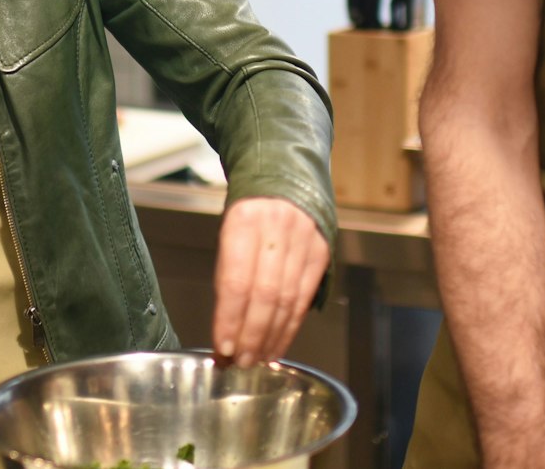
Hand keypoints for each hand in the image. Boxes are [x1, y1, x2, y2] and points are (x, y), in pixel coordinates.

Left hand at [211, 196, 328, 366]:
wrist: (284, 183)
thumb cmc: (248, 217)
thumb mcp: (228, 235)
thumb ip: (227, 279)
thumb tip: (224, 333)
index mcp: (245, 221)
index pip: (237, 281)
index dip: (231, 319)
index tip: (223, 347)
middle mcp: (277, 229)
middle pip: (265, 295)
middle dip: (251, 335)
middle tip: (240, 362)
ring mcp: (303, 240)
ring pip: (287, 301)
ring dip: (270, 337)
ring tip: (256, 360)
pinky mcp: (320, 253)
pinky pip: (304, 299)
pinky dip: (290, 327)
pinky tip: (277, 346)